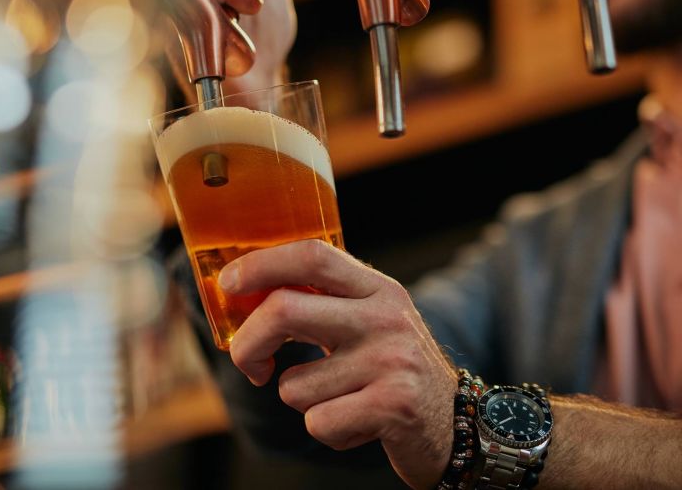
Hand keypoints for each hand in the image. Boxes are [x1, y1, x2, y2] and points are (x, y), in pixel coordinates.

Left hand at [218, 239, 456, 489]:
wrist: (456, 421)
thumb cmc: (392, 367)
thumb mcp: (368, 319)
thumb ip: (321, 302)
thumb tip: (247, 295)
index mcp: (376, 288)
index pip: (312, 256)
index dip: (261, 264)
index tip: (228, 283)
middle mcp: (385, 316)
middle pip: (284, 310)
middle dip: (248, 343)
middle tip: (249, 363)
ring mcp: (391, 359)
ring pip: (294, 384)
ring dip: (301, 400)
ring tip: (340, 398)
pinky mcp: (394, 405)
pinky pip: (318, 422)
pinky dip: (326, 429)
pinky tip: (357, 422)